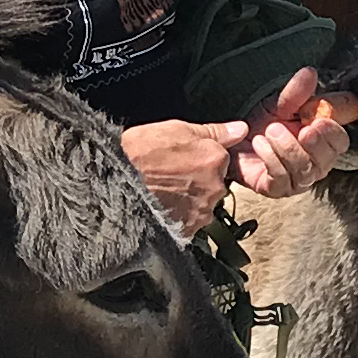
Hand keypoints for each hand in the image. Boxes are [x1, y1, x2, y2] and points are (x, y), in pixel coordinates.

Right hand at [122, 119, 246, 235]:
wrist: (116, 184)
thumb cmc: (142, 154)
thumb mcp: (177, 129)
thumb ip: (214, 131)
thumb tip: (241, 129)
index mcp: (216, 159)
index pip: (220, 157)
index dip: (200, 156)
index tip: (182, 157)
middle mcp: (216, 186)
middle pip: (214, 181)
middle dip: (198, 178)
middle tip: (171, 174)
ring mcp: (203, 209)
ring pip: (204, 202)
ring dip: (190, 198)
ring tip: (164, 191)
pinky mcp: (189, 228)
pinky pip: (191, 221)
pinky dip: (181, 215)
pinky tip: (163, 205)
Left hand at [230, 68, 352, 200]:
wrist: (234, 140)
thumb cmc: (264, 123)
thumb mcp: (280, 104)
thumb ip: (296, 91)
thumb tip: (309, 72)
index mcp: (321, 142)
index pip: (340, 142)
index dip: (333, 133)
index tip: (320, 121)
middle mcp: (314, 164)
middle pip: (325, 160)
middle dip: (314, 144)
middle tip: (302, 129)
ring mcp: (296, 179)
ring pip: (303, 170)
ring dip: (288, 149)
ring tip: (271, 131)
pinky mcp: (276, 189)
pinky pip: (281, 180)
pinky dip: (271, 160)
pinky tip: (260, 144)